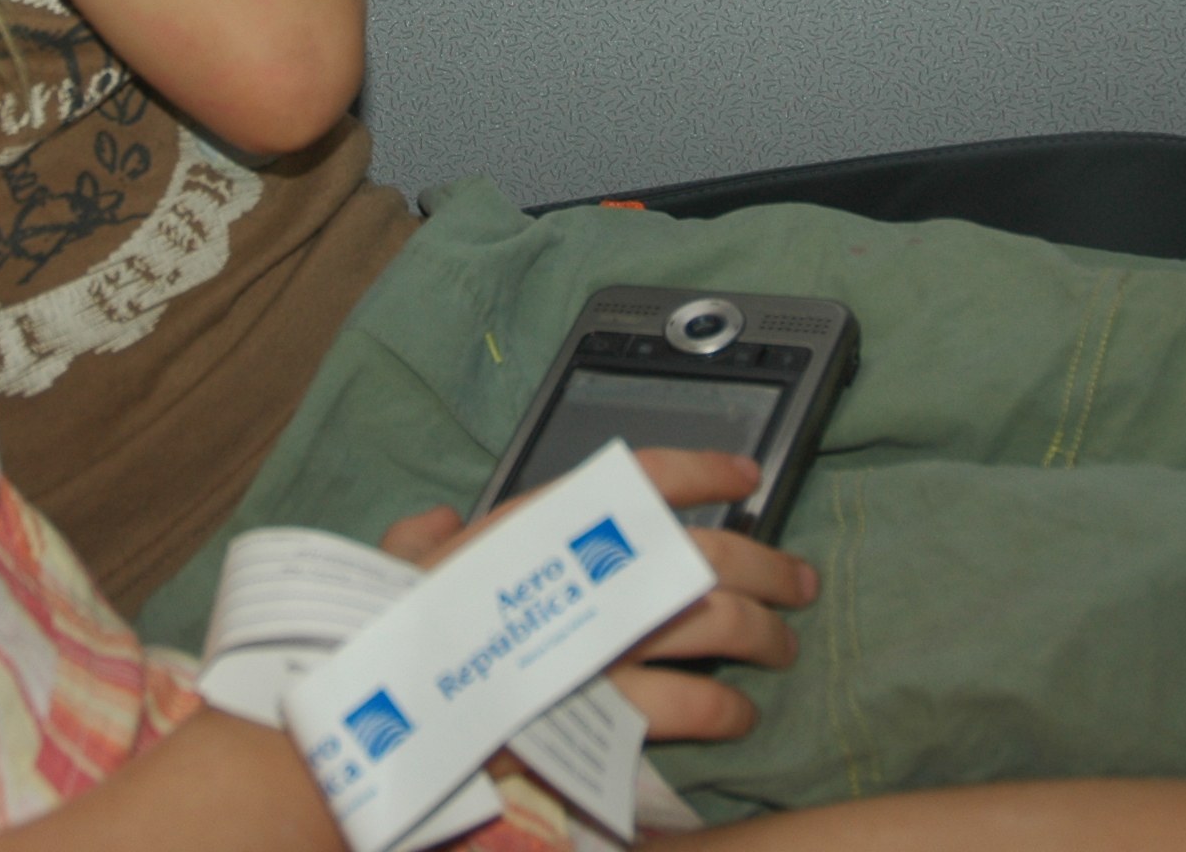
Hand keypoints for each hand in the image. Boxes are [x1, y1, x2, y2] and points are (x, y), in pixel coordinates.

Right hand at [376, 449, 816, 743]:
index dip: (703, 471)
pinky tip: (741, 715)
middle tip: (799, 579)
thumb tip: (432, 525)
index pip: (644, 478)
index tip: (744, 475)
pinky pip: (695, 708)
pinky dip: (728, 710)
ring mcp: (609, 644)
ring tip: (784, 646)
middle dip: (768, 565)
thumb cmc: (390, 625)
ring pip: (719, 627)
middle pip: (708, 556)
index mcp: (542, 524)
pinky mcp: (612, 713)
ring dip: (766, 636)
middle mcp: (589, 576)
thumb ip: (421, 538)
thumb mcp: (399, 564)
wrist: (386, 703)